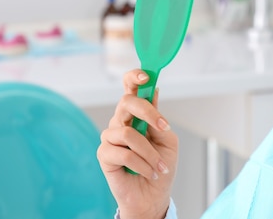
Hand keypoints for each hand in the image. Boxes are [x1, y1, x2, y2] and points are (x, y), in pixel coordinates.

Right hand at [97, 69, 178, 218]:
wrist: (153, 195)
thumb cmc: (161, 166)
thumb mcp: (168, 140)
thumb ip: (160, 119)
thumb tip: (154, 91)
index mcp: (136, 114)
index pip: (129, 88)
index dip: (134, 77)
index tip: (146, 77)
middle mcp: (121, 121)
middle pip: (127, 102)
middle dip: (148, 113)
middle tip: (163, 128)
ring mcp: (110, 137)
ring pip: (128, 133)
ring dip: (150, 153)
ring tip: (159, 166)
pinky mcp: (104, 155)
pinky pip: (124, 153)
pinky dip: (142, 164)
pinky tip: (149, 172)